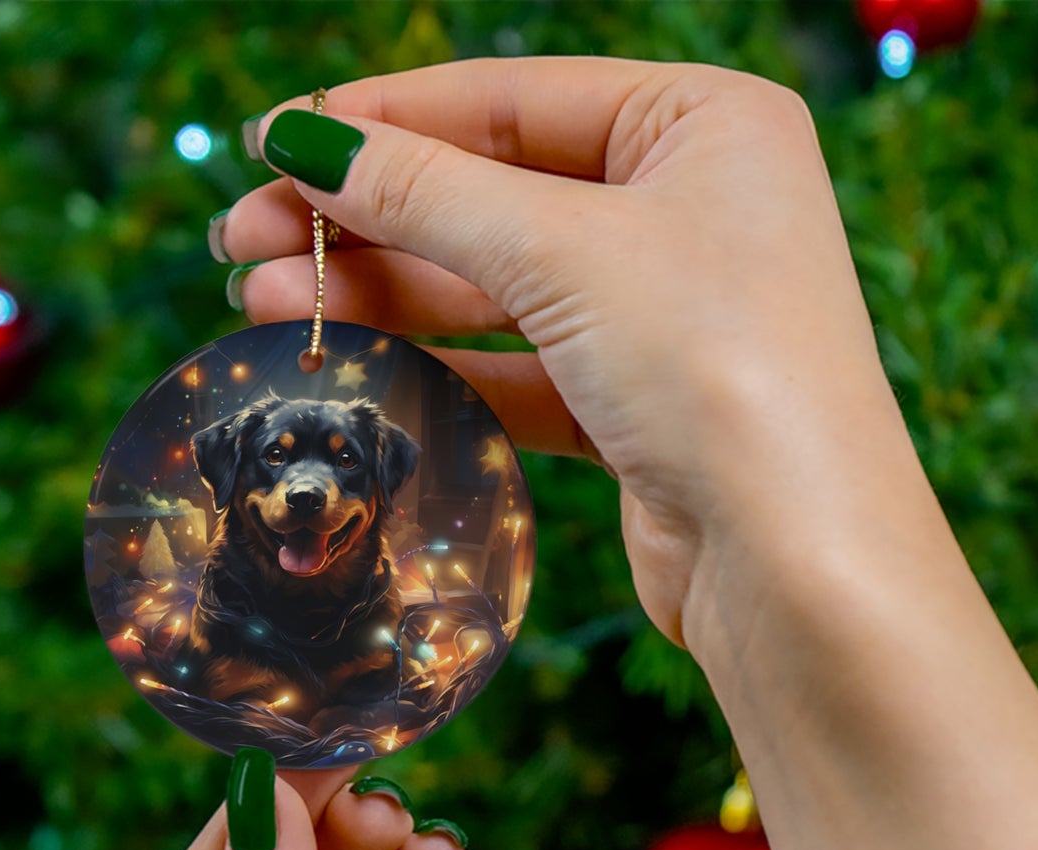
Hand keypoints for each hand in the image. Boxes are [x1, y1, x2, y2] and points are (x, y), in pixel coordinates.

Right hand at [218, 56, 912, 656]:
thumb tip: (306, 142)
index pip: (512, 100)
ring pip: (498, 289)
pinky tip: (353, 365)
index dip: (383, 120)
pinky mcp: (640, 408)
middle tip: (242, 240)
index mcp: (705, 124)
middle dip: (366, 219)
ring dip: (384, 295)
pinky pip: (520, 370)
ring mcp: (667, 314)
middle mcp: (692, 209)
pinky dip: (440, 368)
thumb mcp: (564, 251)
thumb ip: (428, 193)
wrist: (795, 560)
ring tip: (262, 304)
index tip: (271, 142)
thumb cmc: (717, 367)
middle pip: (495, 195)